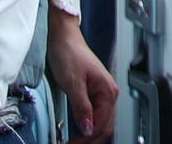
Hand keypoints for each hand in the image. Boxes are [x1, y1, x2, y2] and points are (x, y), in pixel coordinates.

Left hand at [48, 8, 118, 143]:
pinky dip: (88, 129)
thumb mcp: (72, 82)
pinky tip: (79, 134)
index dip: (87, 140)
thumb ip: (82, 107)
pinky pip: (95, 117)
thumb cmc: (69, 53)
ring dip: (89, 137)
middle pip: (104, 127)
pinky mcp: (94, 94)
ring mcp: (102, 94)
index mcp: (107, 91)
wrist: (63, 38)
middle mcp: (109, 93)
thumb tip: (87, 129)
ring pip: (101, 124)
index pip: (101, 125)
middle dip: (89, 141)